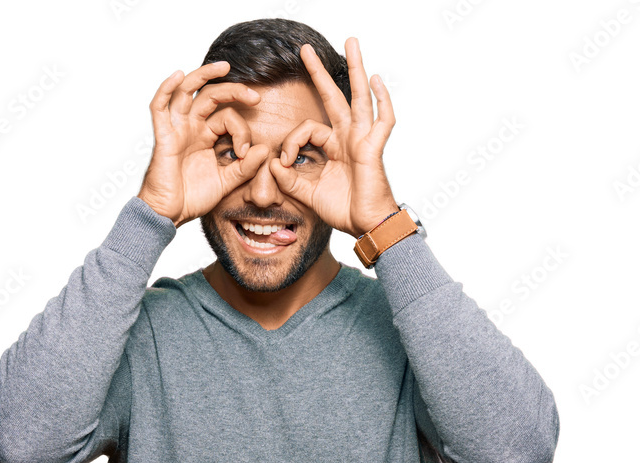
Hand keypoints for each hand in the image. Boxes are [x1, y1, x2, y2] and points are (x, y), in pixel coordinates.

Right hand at [139, 62, 270, 227]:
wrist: (170, 214)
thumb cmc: (193, 198)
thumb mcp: (226, 182)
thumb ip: (244, 168)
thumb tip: (264, 149)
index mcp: (206, 136)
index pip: (227, 118)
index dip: (241, 131)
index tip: (244, 153)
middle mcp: (191, 127)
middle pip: (211, 96)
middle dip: (234, 91)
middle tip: (255, 96)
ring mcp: (176, 129)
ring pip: (188, 91)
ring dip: (204, 75)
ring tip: (225, 66)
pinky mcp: (163, 136)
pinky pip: (159, 107)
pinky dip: (166, 89)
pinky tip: (179, 75)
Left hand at [268, 37, 398, 236]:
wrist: (365, 226)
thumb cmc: (343, 210)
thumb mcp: (309, 194)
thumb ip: (289, 180)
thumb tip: (272, 163)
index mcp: (334, 147)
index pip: (307, 129)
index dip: (291, 142)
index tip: (284, 162)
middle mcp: (348, 138)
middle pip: (334, 97)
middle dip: (319, 73)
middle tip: (305, 49)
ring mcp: (363, 140)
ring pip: (359, 97)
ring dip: (355, 68)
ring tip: (351, 42)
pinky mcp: (374, 148)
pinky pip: (383, 120)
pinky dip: (382, 100)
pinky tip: (376, 79)